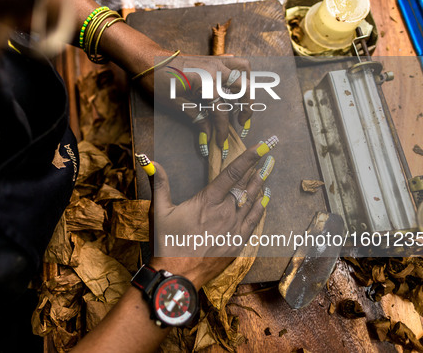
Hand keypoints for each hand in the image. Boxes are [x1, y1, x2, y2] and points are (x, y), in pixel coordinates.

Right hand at [135, 138, 276, 288]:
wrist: (177, 275)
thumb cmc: (167, 243)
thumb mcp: (160, 211)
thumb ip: (160, 183)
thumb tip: (152, 161)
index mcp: (207, 201)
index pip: (232, 173)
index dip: (249, 158)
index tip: (262, 146)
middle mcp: (224, 212)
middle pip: (246, 186)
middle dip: (258, 170)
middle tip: (269, 158)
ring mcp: (233, 229)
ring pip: (253, 203)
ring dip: (260, 187)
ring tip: (267, 173)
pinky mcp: (237, 244)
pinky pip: (254, 222)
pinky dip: (260, 209)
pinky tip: (263, 200)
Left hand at [150, 55, 252, 158]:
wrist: (147, 60)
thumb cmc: (158, 82)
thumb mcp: (176, 104)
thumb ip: (196, 117)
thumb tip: (207, 134)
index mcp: (207, 83)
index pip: (221, 111)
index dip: (222, 130)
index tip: (221, 142)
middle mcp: (216, 70)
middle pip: (244, 88)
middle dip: (247, 107)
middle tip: (241, 121)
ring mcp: (216, 61)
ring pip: (244, 69)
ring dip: (247, 85)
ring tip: (242, 99)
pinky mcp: (212, 58)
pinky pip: (234, 61)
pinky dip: (239, 71)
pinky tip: (233, 83)